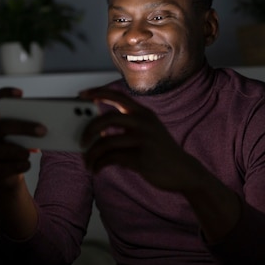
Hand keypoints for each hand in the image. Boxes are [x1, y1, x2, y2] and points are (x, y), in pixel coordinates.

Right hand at [0, 87, 46, 190]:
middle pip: (3, 125)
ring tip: (33, 151)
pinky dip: (19, 165)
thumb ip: (31, 124)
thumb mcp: (23, 134)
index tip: (20, 93)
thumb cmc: (19, 147)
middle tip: (44, 130)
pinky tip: (27, 164)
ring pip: (3, 149)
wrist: (9, 173)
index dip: (3, 94)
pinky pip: (6, 168)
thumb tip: (51, 124)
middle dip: (24, 127)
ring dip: (20, 150)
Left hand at [79, 87, 205, 193]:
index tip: (81, 94)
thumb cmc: (160, 152)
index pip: (117, 96)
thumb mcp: (149, 132)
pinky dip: (99, 165)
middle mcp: (144, 123)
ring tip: (86, 162)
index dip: (97, 92)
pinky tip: (96, 170)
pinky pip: (111, 159)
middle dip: (88, 130)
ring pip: (105, 143)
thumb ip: (128, 127)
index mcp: (144, 113)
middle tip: (80, 141)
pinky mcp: (141, 159)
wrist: (184, 172)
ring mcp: (143, 140)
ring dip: (91, 154)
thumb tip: (96, 131)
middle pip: (106, 119)